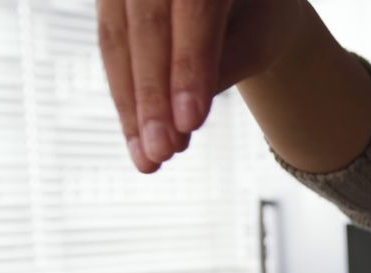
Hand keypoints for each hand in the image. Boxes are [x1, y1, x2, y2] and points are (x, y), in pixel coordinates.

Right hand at [97, 0, 302, 171]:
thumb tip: (179, 119)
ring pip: (118, 39)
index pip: (196, 10)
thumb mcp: (258, 39)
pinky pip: (110, 46)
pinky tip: (137, 141)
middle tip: (162, 153)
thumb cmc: (260, 19)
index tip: (191, 122)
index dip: (190, 66)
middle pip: (149, 26)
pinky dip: (124, 96)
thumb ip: (223, 64)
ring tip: (150, 160)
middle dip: (153, 96)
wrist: (245, 1)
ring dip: (131, 105)